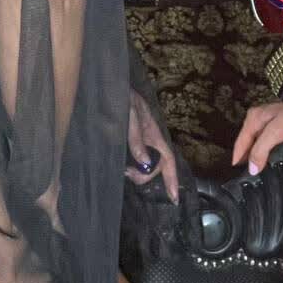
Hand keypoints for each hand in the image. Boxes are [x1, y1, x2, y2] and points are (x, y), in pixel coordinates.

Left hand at [126, 88, 178, 202]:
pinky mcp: (125, 138)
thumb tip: (145, 163)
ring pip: (143, 163)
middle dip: (146, 175)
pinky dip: (129, 166)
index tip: (174, 198)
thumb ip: (136, 138)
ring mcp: (137, 139)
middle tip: (129, 175)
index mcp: (153, 133)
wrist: (108, 84)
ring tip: (125, 171)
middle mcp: (148, 138)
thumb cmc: (121, 96)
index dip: (172, 178)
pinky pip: (132, 157)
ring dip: (137, 172)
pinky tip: (121, 167)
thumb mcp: (129, 114)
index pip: (167, 158)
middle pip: (156, 164)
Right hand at [232, 101, 282, 174]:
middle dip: (245, 158)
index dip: (237, 158)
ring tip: (254, 173)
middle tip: (243, 177)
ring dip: (254, 156)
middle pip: (246, 142)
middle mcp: (257, 119)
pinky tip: (266, 162)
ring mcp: (266, 123)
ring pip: (255, 143)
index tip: (234, 175)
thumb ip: (261, 150)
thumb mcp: (275, 133)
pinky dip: (262, 153)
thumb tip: (251, 170)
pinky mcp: (276, 128)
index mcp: (253, 118)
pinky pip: (264, 143)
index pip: (240, 142)